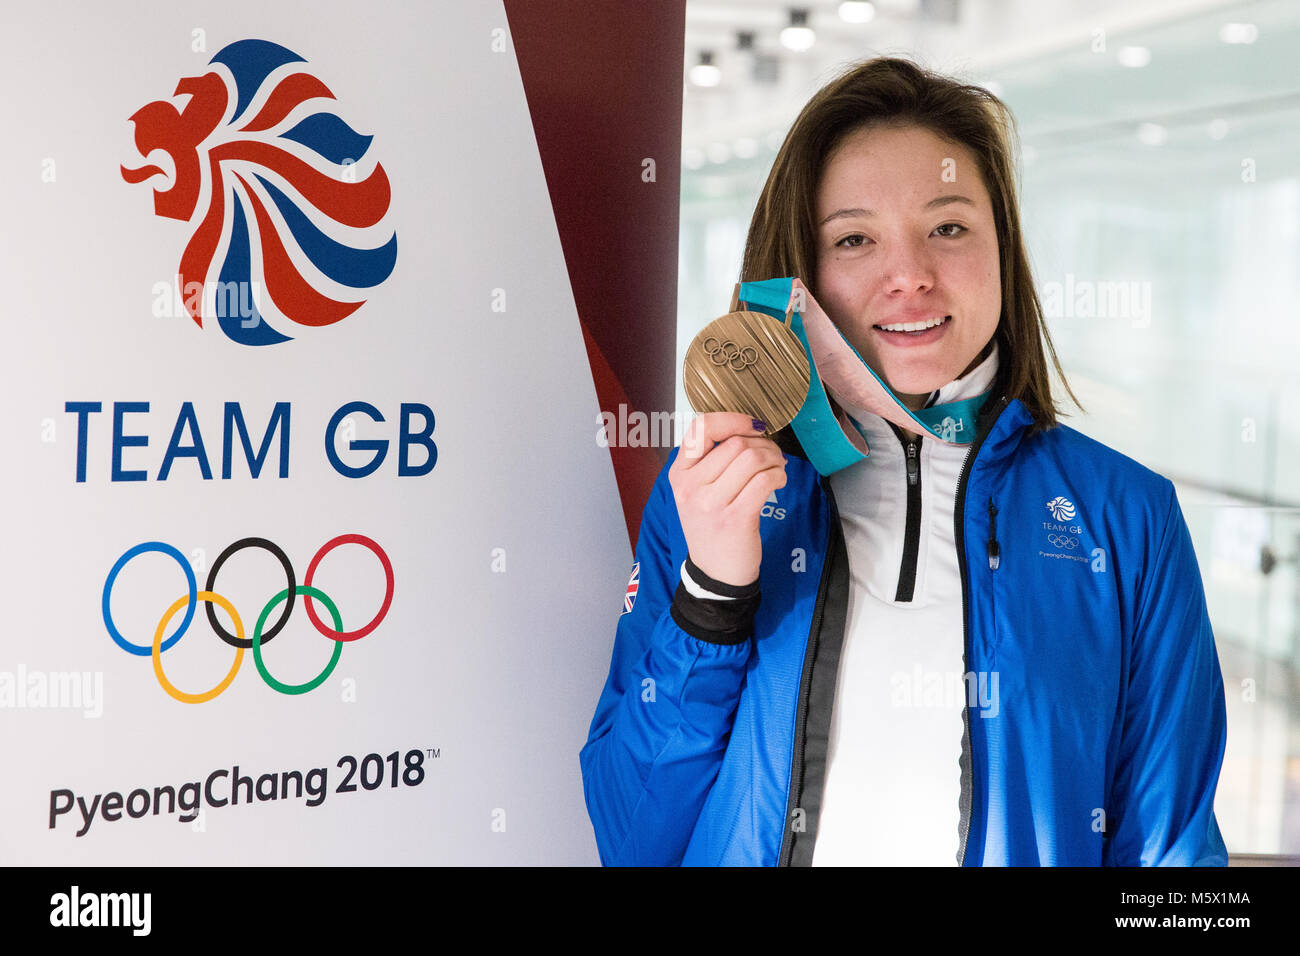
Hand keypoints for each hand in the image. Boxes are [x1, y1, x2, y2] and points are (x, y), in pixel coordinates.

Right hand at [668, 412, 787, 587]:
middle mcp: (690, 487)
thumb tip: (750, 429)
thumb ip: (712, 461)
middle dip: (763, 444)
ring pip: (752, 459)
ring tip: (777, 469)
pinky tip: (778, 482)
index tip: (753, 426)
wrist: (715, 573)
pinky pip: (765, 480)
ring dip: (774, 459)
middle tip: (773, 456)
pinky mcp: (735, 518)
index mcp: (679, 474)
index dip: (732, 419)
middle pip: (735, 443)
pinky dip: (778, 476)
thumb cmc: (711, 527)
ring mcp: (711, 504)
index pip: (701, 428)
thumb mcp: (697, 492)